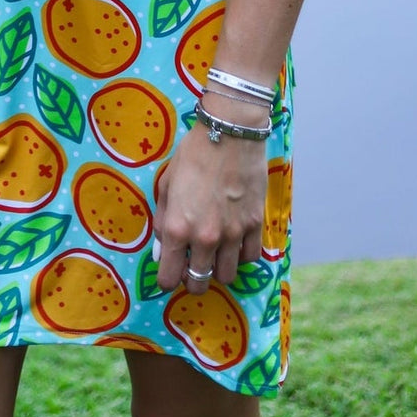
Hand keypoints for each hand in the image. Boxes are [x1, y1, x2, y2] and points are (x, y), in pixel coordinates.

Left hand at [153, 119, 268, 291]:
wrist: (230, 133)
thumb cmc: (194, 153)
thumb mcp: (168, 184)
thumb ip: (162, 220)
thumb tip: (161, 249)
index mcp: (177, 227)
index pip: (168, 278)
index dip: (166, 278)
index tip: (170, 269)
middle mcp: (204, 238)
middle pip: (198, 284)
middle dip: (192, 279)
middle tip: (192, 263)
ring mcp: (232, 234)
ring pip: (226, 277)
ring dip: (217, 269)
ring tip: (215, 252)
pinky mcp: (255, 225)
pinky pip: (249, 258)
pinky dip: (240, 255)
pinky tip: (235, 241)